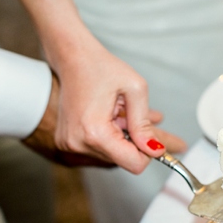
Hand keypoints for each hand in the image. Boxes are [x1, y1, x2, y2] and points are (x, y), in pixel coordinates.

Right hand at [37, 35, 184, 171]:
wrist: (72, 58)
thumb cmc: (100, 67)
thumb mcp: (134, 90)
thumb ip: (144, 124)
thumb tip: (155, 149)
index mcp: (95, 132)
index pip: (133, 163)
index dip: (148, 151)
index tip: (151, 136)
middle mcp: (78, 143)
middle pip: (121, 159)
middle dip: (133, 141)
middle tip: (132, 115)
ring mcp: (70, 144)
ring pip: (110, 154)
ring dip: (120, 137)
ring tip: (118, 112)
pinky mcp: (67, 141)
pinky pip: (97, 148)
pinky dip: (108, 135)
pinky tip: (108, 116)